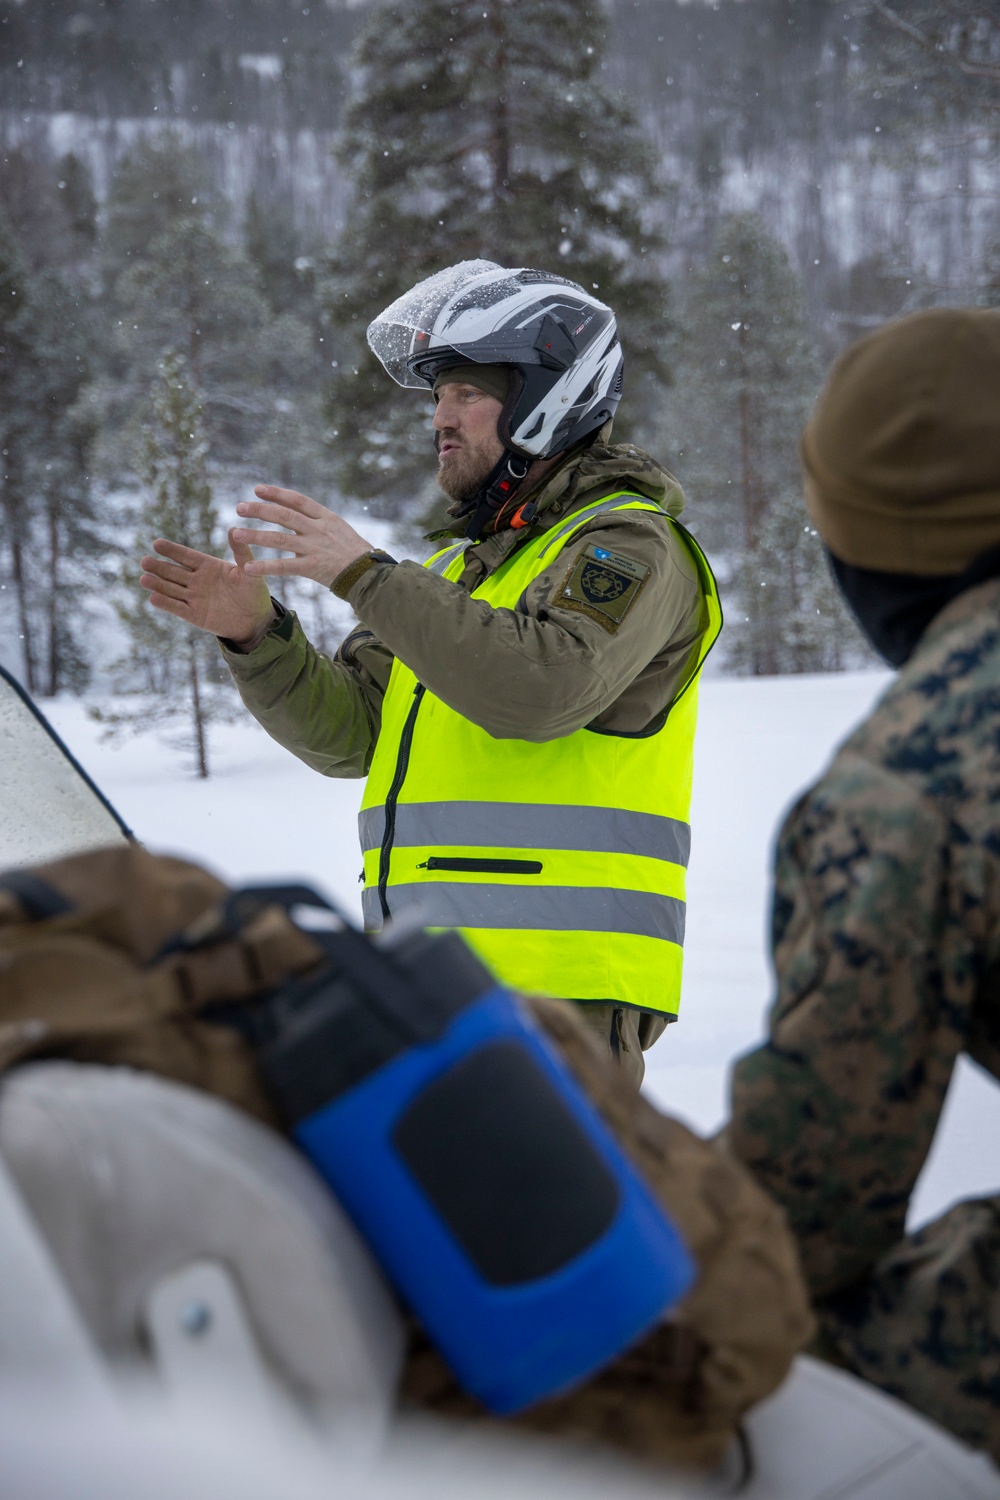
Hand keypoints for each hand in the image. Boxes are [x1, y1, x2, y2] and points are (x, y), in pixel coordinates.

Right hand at [139, 534, 275, 646]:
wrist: (256, 620)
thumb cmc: (254, 592)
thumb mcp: (249, 571)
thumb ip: (241, 552)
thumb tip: (233, 529)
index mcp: (208, 566)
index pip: (186, 556)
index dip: (172, 551)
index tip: (156, 543)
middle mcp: (197, 580)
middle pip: (174, 572)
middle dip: (159, 567)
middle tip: (144, 561)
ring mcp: (194, 598)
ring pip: (172, 589)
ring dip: (157, 584)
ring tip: (144, 578)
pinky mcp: (194, 615)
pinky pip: (178, 608)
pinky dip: (166, 604)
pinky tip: (153, 598)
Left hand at [232, 485, 373, 587]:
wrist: (368, 574)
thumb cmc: (355, 553)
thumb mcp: (340, 529)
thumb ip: (319, 522)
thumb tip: (298, 514)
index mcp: (326, 517)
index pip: (297, 500)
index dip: (276, 493)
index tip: (257, 489)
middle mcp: (318, 529)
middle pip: (284, 515)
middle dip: (259, 510)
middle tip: (239, 508)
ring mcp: (314, 548)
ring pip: (279, 539)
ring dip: (255, 535)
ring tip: (235, 533)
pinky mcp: (312, 567)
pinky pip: (284, 567)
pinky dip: (265, 567)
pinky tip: (248, 567)